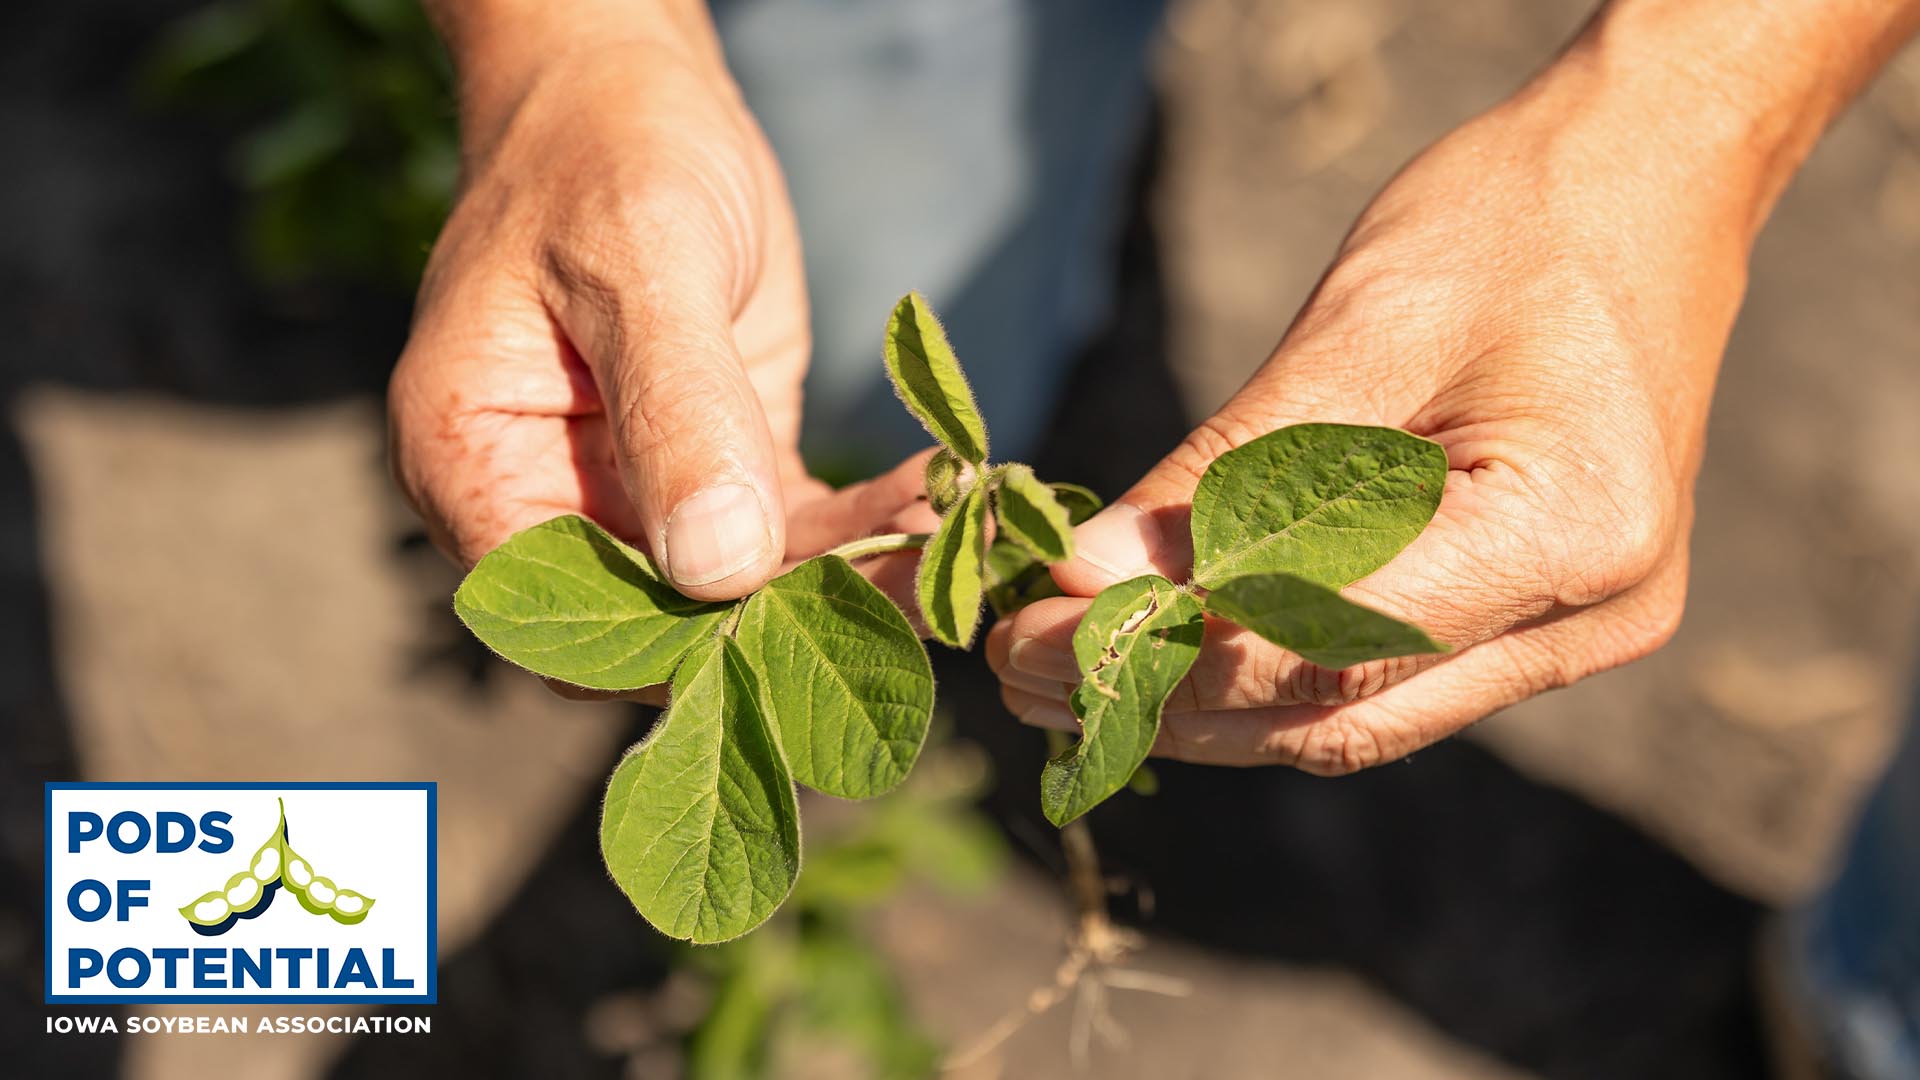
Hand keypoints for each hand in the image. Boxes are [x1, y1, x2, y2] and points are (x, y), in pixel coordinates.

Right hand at [391, 18, 928, 606]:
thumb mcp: (642, 266)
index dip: (670, 646)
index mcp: (475, 467)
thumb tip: (717, 571)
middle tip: (913, 601)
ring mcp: (637, 491)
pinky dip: (859, 526)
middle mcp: (548, 500)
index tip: (791, 633)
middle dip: (780, 624)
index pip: (563, 613)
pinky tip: (935, 497)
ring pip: (739, 588)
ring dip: (843, 579)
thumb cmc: (609, 156)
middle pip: (658, 619)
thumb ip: (677, 414)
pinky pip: (787, 530)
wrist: (637, 92)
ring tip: (950, 551)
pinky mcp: (718, 468)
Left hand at [988, 40, 1787, 772]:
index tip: (1025, 639)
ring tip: (1063, 674)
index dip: (1164, 657)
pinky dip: (1267, 669)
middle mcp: (1591, 617)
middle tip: (1017, 673)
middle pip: (1339, 711)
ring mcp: (1573, 631)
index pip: (1331, 641)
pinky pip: (1381, 674)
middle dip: (1166, 702)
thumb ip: (1224, 477)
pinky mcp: (1537, 618)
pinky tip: (1164, 650)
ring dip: (1205, 705)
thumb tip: (1083, 579)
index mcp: (1573, 534)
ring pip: (1353, 714)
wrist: (1645, 180)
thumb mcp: (1356, 333)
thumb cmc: (1514, 222)